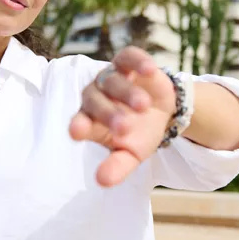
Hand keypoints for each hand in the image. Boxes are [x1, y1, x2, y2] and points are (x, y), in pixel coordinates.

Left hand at [69, 47, 176, 186]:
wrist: (161, 111)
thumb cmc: (138, 134)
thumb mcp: (130, 154)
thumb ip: (117, 167)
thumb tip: (102, 182)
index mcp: (90, 119)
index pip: (80, 121)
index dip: (79, 125)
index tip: (77, 132)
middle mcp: (95, 95)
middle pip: (95, 101)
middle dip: (108, 113)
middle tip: (124, 127)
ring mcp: (111, 76)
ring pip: (113, 80)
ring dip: (126, 92)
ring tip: (143, 106)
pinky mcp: (128, 61)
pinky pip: (129, 57)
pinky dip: (139, 61)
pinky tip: (149, 70)